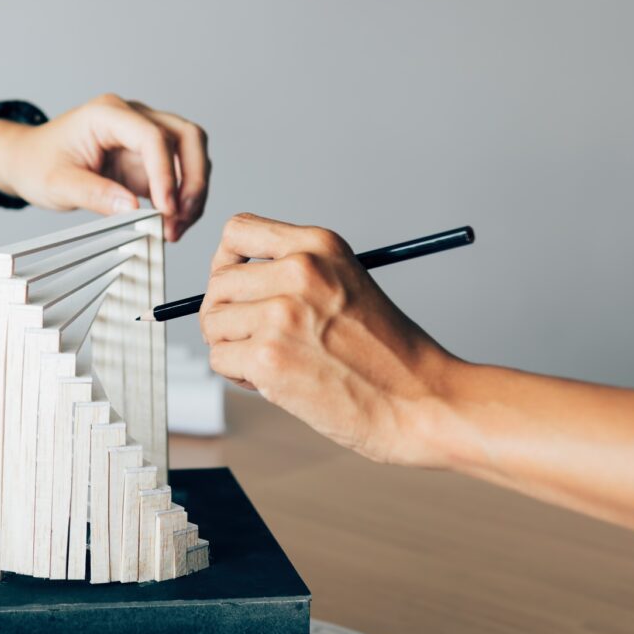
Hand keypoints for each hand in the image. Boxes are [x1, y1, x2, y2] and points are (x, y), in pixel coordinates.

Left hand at [0, 94, 209, 241]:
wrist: (27, 161)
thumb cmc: (37, 163)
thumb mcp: (57, 184)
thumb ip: (95, 194)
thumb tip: (133, 209)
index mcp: (108, 114)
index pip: (153, 136)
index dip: (167, 173)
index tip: (167, 209)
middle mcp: (132, 118)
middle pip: (186, 137)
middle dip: (193, 180)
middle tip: (181, 218)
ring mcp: (143, 137)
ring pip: (190, 155)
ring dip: (192, 192)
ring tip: (175, 228)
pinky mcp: (147, 159)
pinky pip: (178, 175)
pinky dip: (181, 200)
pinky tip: (171, 224)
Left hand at [199, 213, 456, 465]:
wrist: (420, 403)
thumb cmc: (386, 354)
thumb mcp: (346, 284)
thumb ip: (293, 272)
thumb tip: (226, 283)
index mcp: (318, 246)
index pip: (237, 231)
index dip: (225, 261)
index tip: (235, 286)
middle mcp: (298, 270)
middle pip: (218, 283)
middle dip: (227, 315)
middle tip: (257, 339)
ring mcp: (281, 313)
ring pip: (213, 323)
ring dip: (233, 347)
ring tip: (274, 361)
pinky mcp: (268, 357)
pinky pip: (220, 359)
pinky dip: (239, 375)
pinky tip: (276, 381)